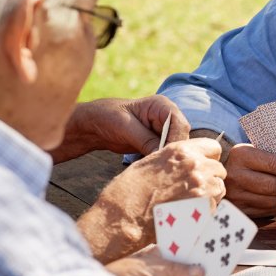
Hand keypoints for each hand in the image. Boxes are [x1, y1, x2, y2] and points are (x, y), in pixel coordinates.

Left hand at [52, 95, 190, 162]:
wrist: (95, 124)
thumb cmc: (108, 117)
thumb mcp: (126, 127)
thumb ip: (146, 140)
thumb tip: (162, 155)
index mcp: (162, 106)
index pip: (180, 124)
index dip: (175, 141)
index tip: (164, 156)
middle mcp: (167, 117)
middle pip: (181, 137)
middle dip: (172, 151)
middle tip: (163, 167)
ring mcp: (163, 131)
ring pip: (175, 147)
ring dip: (167, 158)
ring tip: (158, 170)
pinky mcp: (157, 143)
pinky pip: (165, 153)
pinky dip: (160, 161)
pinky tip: (154, 169)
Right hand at [78, 138, 226, 262]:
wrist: (123, 217)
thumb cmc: (130, 190)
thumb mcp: (152, 162)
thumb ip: (176, 159)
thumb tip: (190, 160)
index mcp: (181, 150)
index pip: (214, 147)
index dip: (209, 158)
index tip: (203, 166)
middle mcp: (195, 165)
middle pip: (219, 169)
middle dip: (210, 178)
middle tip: (193, 189)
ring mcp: (202, 187)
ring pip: (220, 188)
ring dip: (210, 195)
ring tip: (190, 203)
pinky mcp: (205, 208)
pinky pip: (216, 207)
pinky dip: (206, 210)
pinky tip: (189, 214)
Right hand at [224, 144, 275, 216]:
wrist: (218, 175)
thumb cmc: (244, 162)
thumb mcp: (253, 151)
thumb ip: (274, 157)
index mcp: (241, 155)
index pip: (272, 164)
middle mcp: (236, 175)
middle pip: (272, 186)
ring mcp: (235, 195)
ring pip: (272, 201)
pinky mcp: (238, 210)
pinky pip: (266, 211)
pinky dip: (275, 205)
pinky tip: (272, 197)